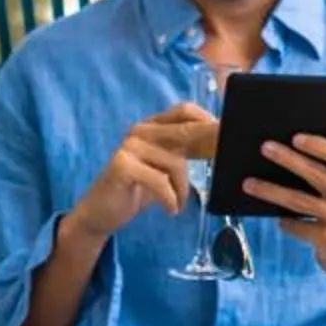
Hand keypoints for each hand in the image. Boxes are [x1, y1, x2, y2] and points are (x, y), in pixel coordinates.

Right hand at [66, 103, 216, 243]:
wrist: (99, 215)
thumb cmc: (136, 191)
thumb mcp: (165, 170)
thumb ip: (183, 153)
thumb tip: (219, 143)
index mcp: (151, 127)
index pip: (184, 111)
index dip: (207, 122)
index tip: (226, 140)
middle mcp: (140, 131)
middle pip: (184, 133)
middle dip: (209, 148)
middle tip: (225, 164)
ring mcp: (129, 146)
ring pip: (176, 162)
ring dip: (182, 189)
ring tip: (177, 204)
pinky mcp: (122, 165)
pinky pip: (160, 181)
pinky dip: (170, 198)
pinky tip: (170, 209)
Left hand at [250, 135, 325, 292]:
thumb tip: (288, 154)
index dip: (318, 145)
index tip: (295, 137)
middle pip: (317, 175)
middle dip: (288, 159)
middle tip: (265, 148)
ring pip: (300, 201)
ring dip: (272, 191)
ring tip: (249, 183)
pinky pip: (298, 226)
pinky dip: (284, 221)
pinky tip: (275, 217)